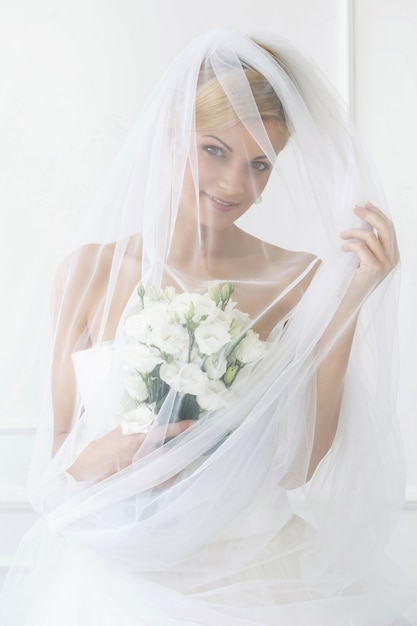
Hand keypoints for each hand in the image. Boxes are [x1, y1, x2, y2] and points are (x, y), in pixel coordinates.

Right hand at [67, 420, 195, 481]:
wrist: (90, 462)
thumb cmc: (109, 442)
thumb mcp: (125, 427)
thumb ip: (142, 424)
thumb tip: (161, 418)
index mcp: (136, 438)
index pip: (164, 431)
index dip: (181, 428)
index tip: (195, 424)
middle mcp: (141, 455)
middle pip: (171, 451)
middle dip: (186, 447)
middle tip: (198, 442)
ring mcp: (141, 470)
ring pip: (169, 468)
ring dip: (182, 462)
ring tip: (191, 456)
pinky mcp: (140, 481)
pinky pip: (162, 482)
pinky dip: (172, 477)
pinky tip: (179, 472)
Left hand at [340, 202, 398, 299]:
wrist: (347, 302)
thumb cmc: (351, 279)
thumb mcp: (362, 257)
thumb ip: (366, 242)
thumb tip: (361, 218)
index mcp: (393, 255)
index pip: (389, 228)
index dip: (378, 213)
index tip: (365, 204)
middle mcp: (393, 259)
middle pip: (385, 227)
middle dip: (369, 214)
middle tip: (355, 209)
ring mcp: (385, 265)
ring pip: (371, 236)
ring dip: (353, 232)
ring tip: (342, 235)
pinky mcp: (374, 269)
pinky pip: (361, 248)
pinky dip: (350, 245)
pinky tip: (343, 248)